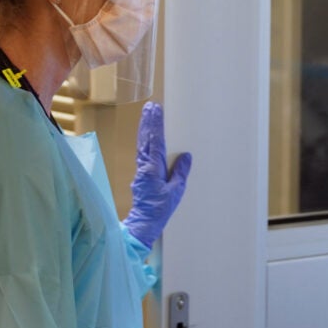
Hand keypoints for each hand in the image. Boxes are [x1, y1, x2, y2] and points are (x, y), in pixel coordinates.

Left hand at [123, 102, 191, 247]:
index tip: (156, 110)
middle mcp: (145, 166)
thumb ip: (180, 172)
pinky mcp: (141, 173)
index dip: (156, 124)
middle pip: (146, 139)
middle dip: (148, 121)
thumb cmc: (160, 209)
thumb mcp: (176, 190)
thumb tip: (185, 156)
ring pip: (142, 144)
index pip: (155, 141)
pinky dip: (144, 140)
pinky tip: (146, 135)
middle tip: (150, 106)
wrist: (144, 222)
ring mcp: (141, 169)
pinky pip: (142, 152)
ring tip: (147, 114)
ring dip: (145, 128)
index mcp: (153, 168)